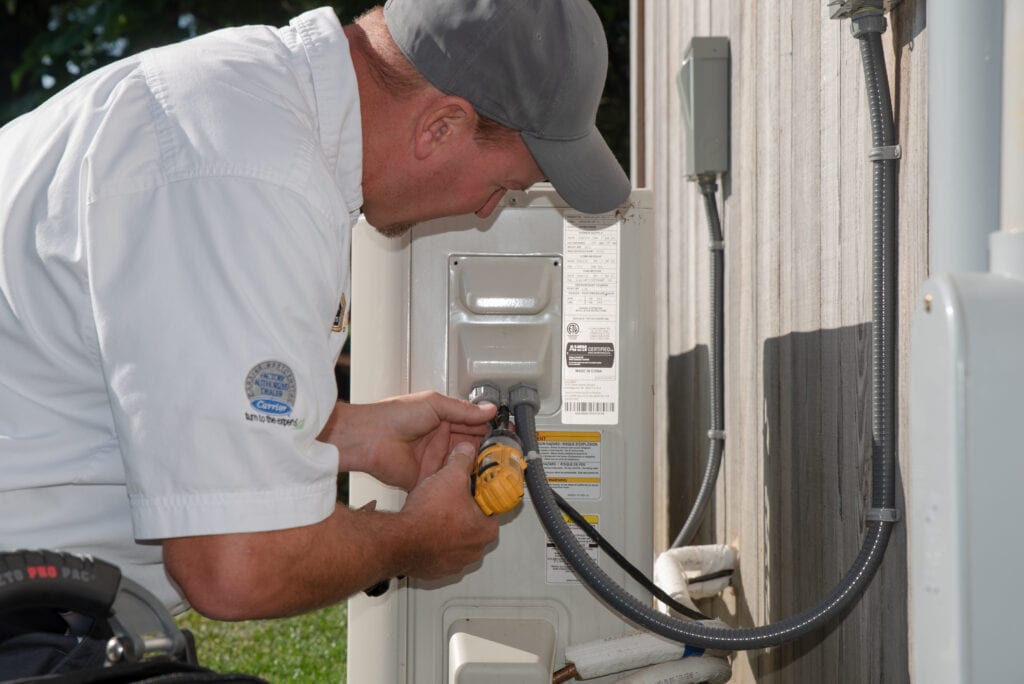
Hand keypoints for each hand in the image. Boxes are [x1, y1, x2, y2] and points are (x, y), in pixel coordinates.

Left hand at [321, 391, 496, 490]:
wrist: (370, 438)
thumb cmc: (394, 415)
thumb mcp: (435, 404)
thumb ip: (463, 410)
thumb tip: (488, 409)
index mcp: (442, 420)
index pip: (472, 424)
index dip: (489, 428)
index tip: (506, 431)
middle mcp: (440, 440)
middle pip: (471, 446)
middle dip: (488, 448)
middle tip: (507, 452)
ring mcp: (435, 460)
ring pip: (463, 465)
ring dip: (478, 466)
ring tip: (498, 467)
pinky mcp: (428, 479)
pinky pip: (448, 482)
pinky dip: (462, 483)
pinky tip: (477, 483)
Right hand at [397, 442, 499, 578]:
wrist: (400, 540)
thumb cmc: (428, 516)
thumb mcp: (450, 476)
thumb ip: (462, 461)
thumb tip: (467, 451)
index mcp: (486, 530)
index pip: (493, 508)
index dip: (481, 493)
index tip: (471, 487)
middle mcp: (474, 550)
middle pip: (475, 523)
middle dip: (463, 509)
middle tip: (451, 496)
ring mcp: (455, 563)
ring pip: (457, 539)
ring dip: (448, 527)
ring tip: (435, 511)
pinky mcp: (436, 569)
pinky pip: (440, 551)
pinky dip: (434, 541)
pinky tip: (424, 527)